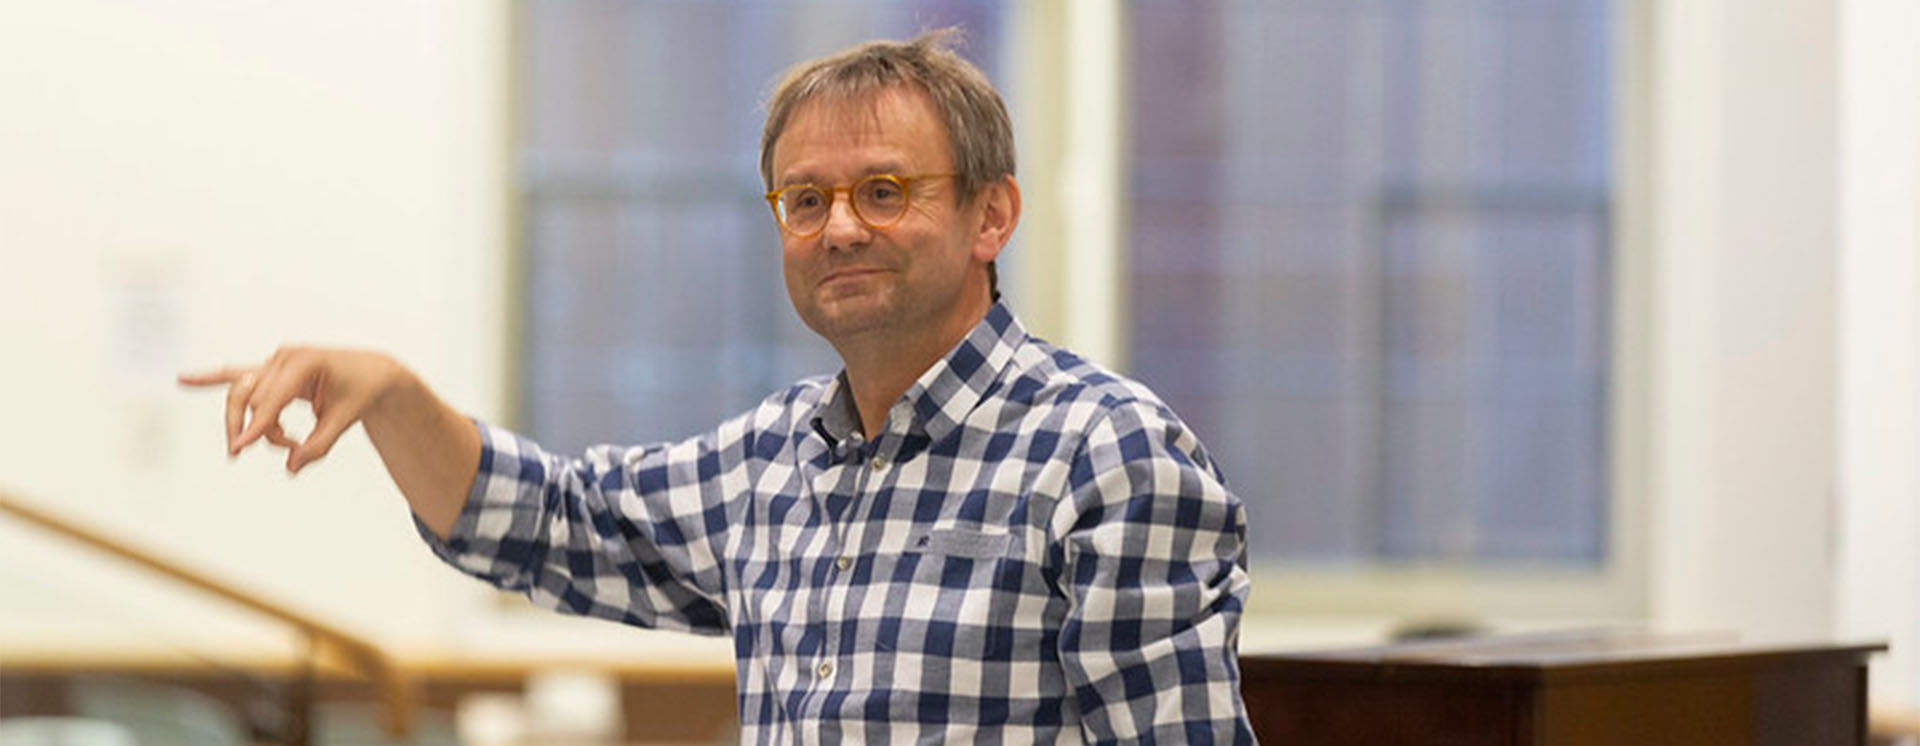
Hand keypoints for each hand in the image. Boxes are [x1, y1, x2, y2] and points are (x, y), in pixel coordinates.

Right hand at [179, 346, 408, 472]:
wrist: (370, 372)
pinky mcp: (269, 371)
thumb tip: (290, 466)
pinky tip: (183, 380)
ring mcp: (274, 363)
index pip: (270, 398)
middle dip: (253, 429)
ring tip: (287, 442)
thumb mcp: (344, 420)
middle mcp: (284, 358)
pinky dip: (211, 379)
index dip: (255, 426)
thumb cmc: (359, 390)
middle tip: (241, 453)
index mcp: (304, 362)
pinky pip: (236, 376)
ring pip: (244, 396)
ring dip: (255, 424)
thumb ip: (318, 445)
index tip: (239, 447)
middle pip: (250, 398)